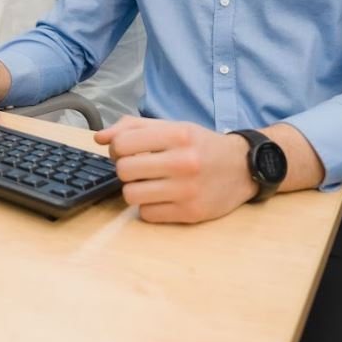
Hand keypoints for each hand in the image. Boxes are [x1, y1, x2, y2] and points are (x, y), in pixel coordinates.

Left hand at [95, 116, 256, 223]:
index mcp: (177, 134)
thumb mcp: (172, 127)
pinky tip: (160, 198)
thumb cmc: (200, 145)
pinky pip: (146, 214)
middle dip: (125, 169)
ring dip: (134, 190)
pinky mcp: (190, 212)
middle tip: (137, 168)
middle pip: (123, 170)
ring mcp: (188, 189)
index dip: (117, 148)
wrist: (242, 168)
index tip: (126, 151)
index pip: (122, 143)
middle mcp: (184, 161)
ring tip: (147, 183)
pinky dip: (148, 207)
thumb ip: (133, 127)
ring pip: (131, 195)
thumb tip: (99, 138)